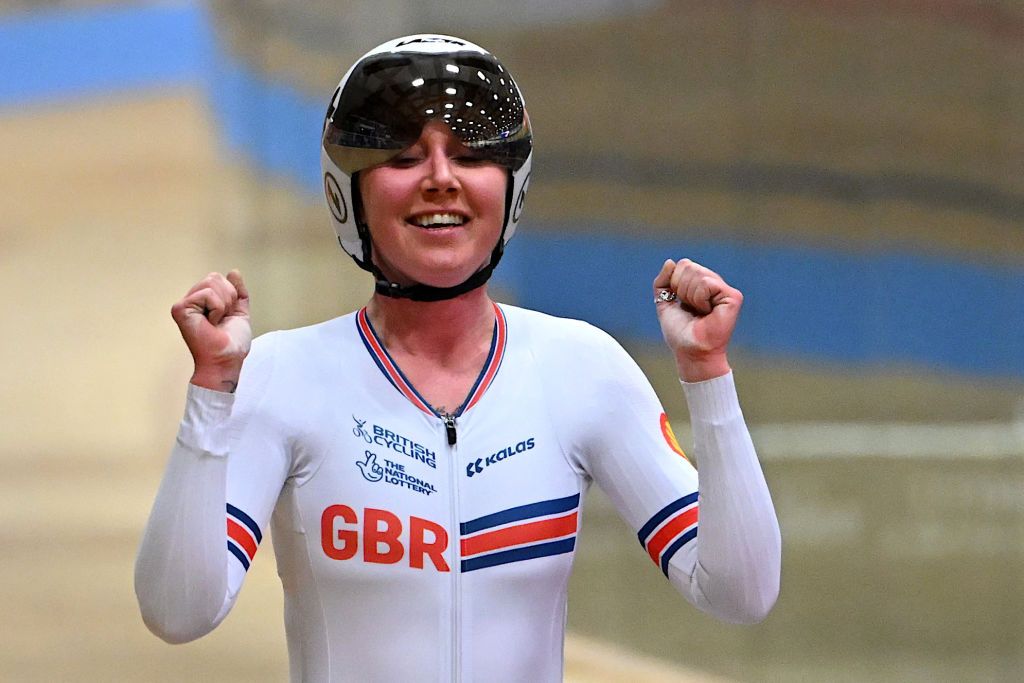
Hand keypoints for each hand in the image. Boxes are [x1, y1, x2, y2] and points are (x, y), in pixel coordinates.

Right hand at [170, 270, 251, 391]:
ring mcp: (184, 304)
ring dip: (223, 304)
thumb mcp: (239, 312)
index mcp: (202, 301)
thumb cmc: (231, 343)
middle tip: (222, 319)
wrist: (226, 360)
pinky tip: (210, 323)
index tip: (227, 316)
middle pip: (215, 277)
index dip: (231, 295)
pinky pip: (207, 294)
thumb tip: (233, 271)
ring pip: (211, 282)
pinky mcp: (181, 309)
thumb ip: (237, 292)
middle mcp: (190, 301)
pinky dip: (217, 309)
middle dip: (228, 298)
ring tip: (216, 322)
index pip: (218, 279)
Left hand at [653, 258, 741, 381]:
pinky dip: (699, 300)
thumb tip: (670, 262)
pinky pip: (706, 285)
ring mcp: (725, 290)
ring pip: (697, 274)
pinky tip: (706, 312)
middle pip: (689, 266)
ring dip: (690, 297)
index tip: (681, 304)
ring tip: (699, 312)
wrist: (690, 351)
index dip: (675, 284)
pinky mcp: (733, 297)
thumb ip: (663, 281)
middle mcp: (715, 284)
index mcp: (701, 284)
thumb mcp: (664, 302)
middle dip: (681, 289)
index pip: (684, 265)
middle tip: (690, 309)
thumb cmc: (680, 331)